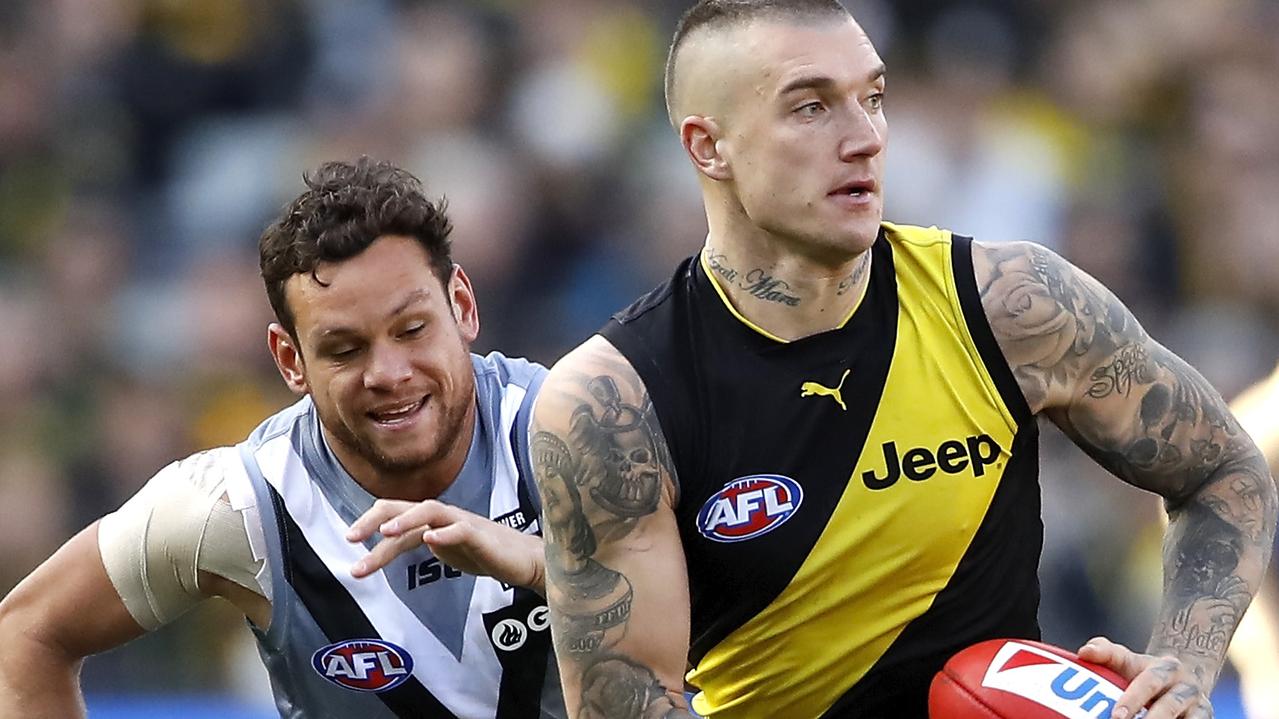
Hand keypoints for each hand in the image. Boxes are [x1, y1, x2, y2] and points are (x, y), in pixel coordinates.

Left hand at [345, 499, 544, 592]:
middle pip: (403, 507)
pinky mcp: (480, 535)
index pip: (393, 516)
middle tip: (351, 538)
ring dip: (405, 521)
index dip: (369, 525)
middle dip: (374, 520)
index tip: (349, 543)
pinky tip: (430, 540)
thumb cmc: (484, 552)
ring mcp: (461, 523)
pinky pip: (461, 530)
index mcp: (430, 521)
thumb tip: (390, 545)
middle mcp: (442, 516)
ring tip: (384, 533)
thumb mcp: (443, 549)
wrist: (522, 560)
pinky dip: (445, 533)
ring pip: (429, 511)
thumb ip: (419, 542)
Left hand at [1077, 637, 1212, 718]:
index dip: (1133, 700)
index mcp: (1166, 668)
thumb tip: (1084, 652)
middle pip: (1169, 706)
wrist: (1184, 679)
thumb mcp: (1127, 659)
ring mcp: (1200, 706)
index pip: (1149, 682)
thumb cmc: (1143, 672)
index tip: (1116, 716)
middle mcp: (1186, 687)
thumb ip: (1105, 652)